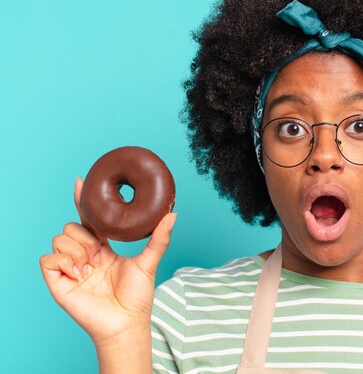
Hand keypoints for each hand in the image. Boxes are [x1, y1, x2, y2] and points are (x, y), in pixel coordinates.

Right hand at [39, 176, 177, 347]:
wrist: (126, 322)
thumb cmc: (137, 296)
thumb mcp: (149, 262)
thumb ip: (159, 238)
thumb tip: (173, 214)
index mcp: (102, 248)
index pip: (88, 219)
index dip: (83, 201)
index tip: (81, 181)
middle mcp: (84, 254)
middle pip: (72, 227)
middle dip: (85, 236)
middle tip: (99, 256)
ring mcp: (70, 267)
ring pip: (59, 238)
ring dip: (77, 250)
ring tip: (91, 267)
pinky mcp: (58, 281)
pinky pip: (48, 259)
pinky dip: (63, 262)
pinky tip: (80, 274)